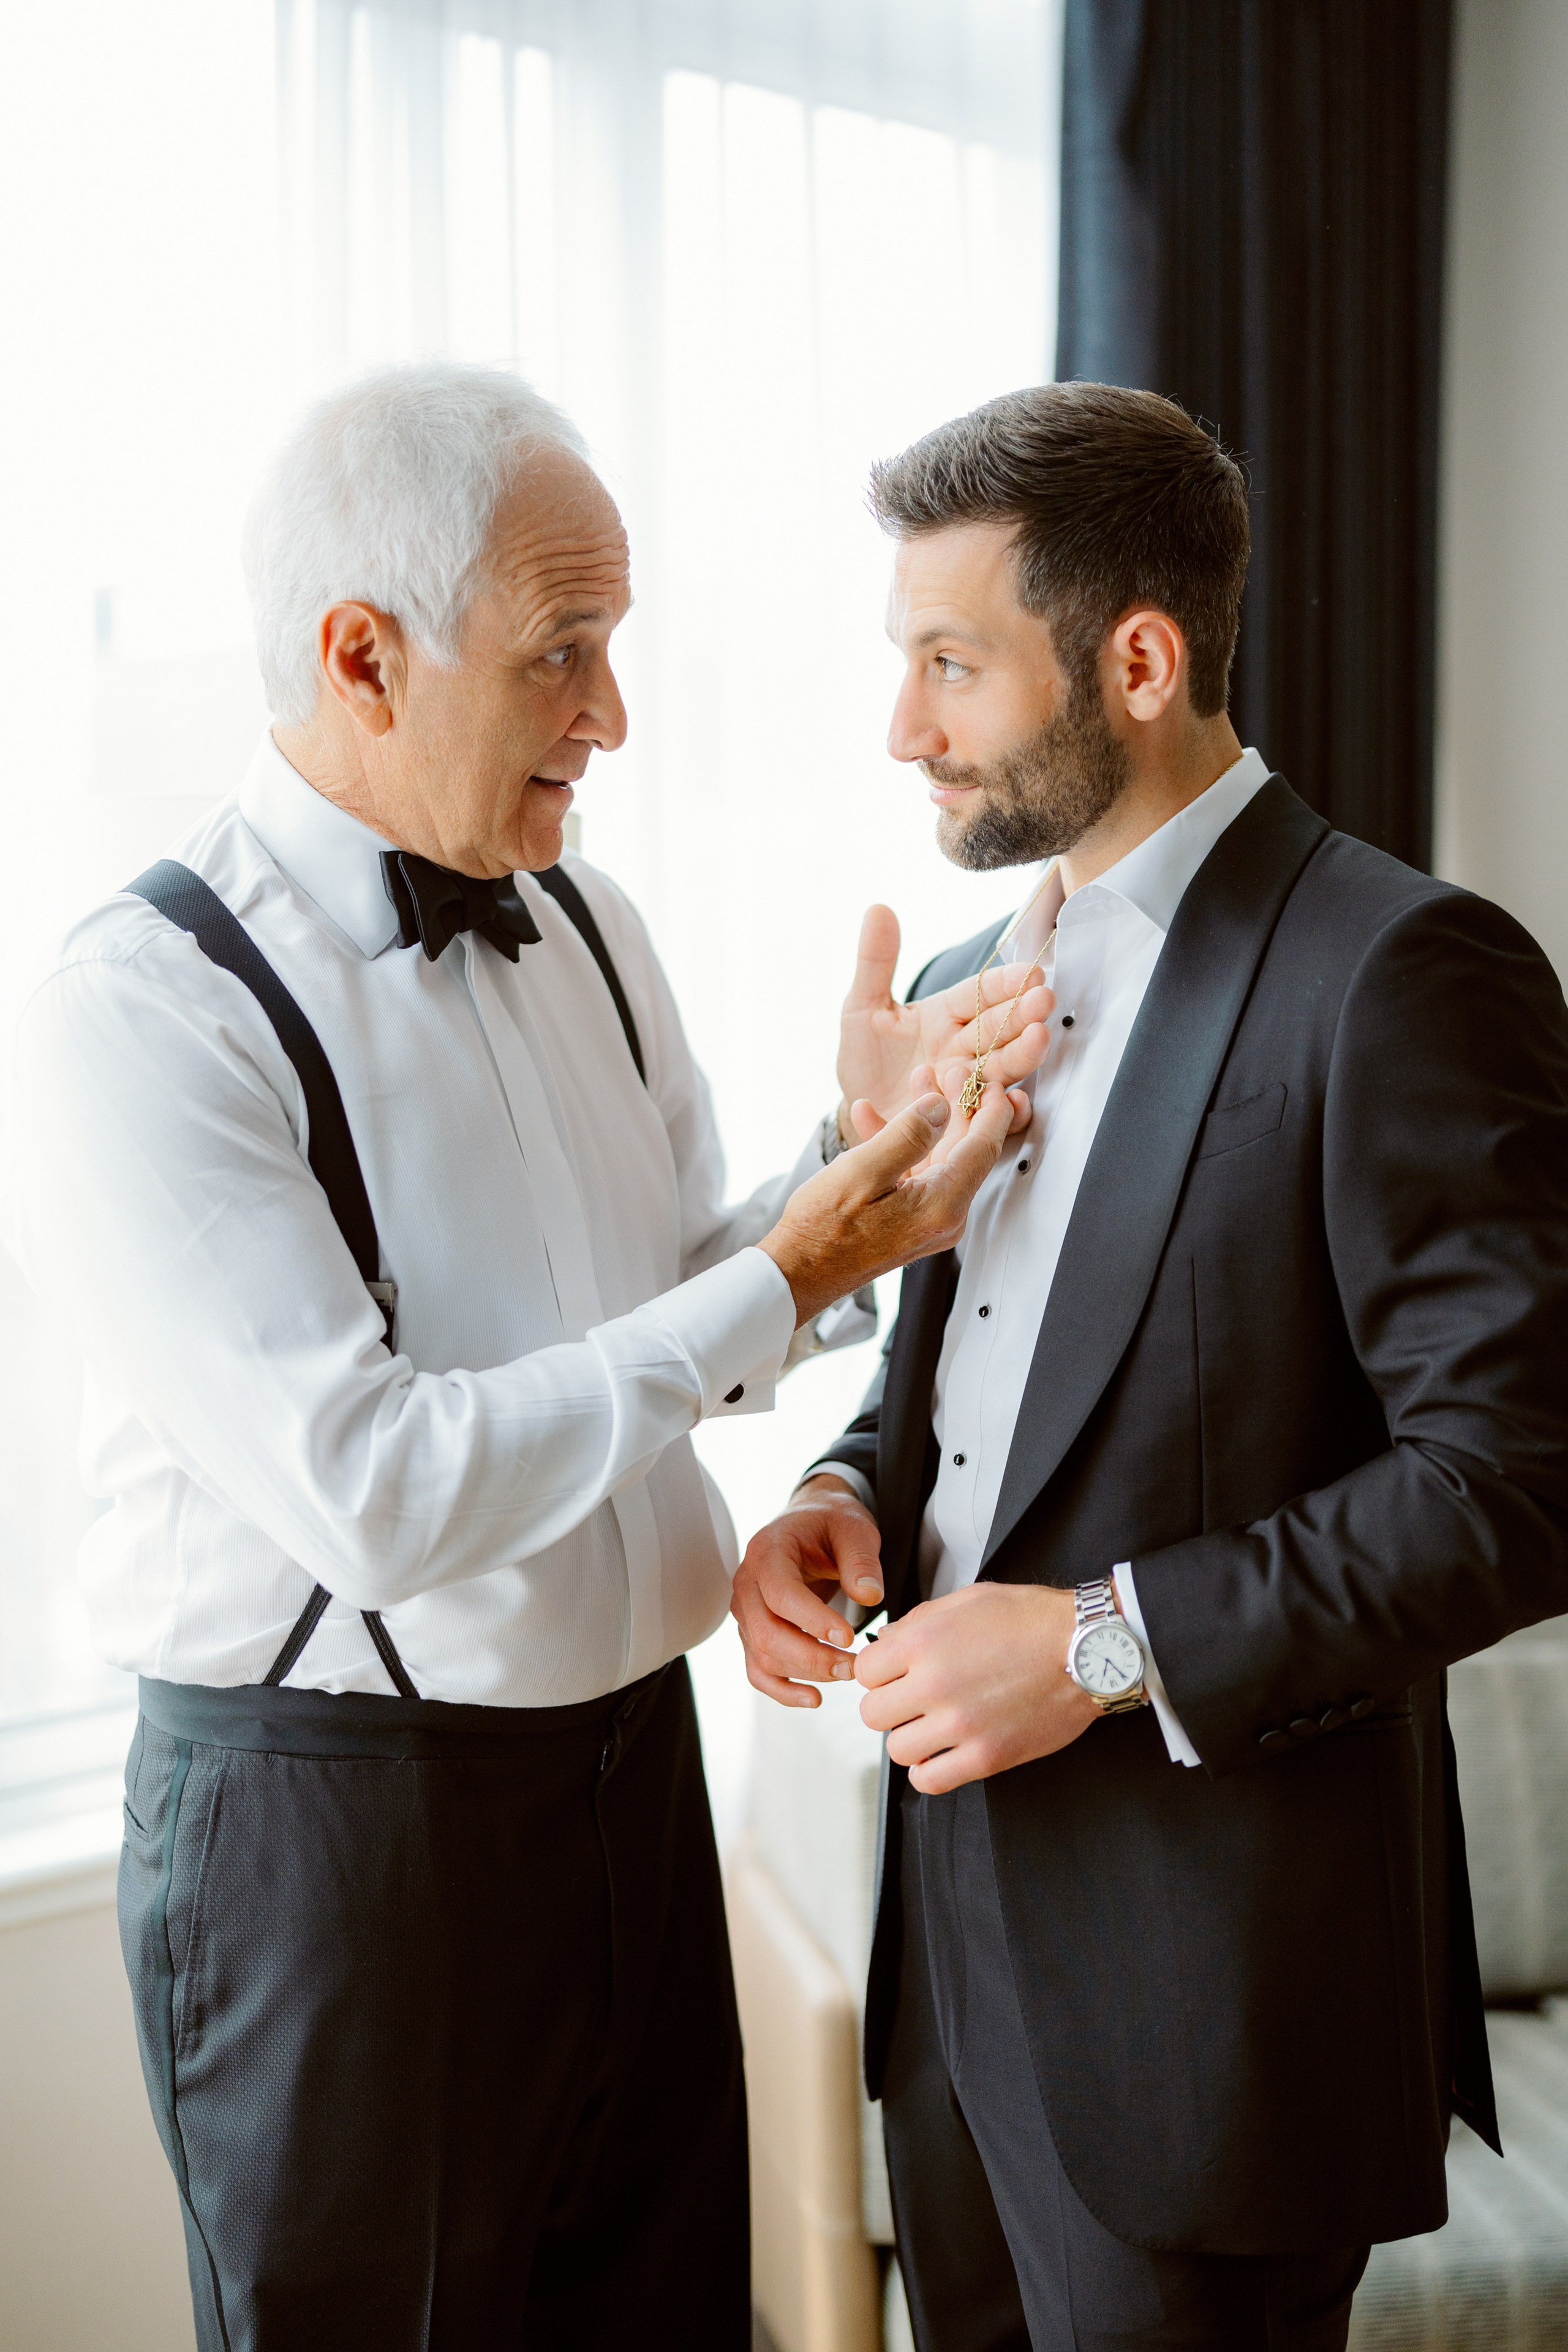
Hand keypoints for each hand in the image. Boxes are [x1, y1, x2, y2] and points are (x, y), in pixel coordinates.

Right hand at [730, 1476, 882, 1707]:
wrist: (810, 1525)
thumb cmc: (830, 1525)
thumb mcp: (854, 1528)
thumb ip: (861, 1560)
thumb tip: (870, 1596)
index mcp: (766, 1552)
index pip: (780, 1594)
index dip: (812, 1620)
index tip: (848, 1637)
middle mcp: (747, 1584)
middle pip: (767, 1633)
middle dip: (812, 1657)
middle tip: (854, 1666)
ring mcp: (746, 1612)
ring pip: (764, 1657)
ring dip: (806, 1674)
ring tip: (848, 1673)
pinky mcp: (753, 1633)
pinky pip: (758, 1670)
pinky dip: (782, 1691)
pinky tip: (814, 1698)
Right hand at [760, 1084, 1013, 1326]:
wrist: (798, 1272)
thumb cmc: (822, 1230)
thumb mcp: (862, 1171)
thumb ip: (907, 1135)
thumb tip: (941, 1106)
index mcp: (941, 1205)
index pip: (985, 1147)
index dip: (991, 1107)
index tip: (990, 1079)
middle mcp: (946, 1217)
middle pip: (967, 1149)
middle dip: (956, 1105)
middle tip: (944, 1072)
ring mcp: (931, 1221)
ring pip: (942, 1156)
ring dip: (927, 1120)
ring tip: (914, 1083)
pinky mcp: (914, 1220)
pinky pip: (919, 1173)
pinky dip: (902, 1145)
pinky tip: (874, 1119)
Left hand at [835, 905, 1051, 1146]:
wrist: (859, 1110)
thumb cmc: (865, 1058)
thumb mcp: (862, 1009)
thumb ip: (875, 962)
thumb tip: (878, 908)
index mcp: (945, 1014)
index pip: (979, 993)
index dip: (1004, 983)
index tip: (1030, 971)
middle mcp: (964, 1046)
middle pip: (998, 1027)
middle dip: (1022, 1013)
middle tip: (1044, 1000)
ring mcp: (968, 1083)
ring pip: (1003, 1066)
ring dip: (1023, 1053)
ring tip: (1040, 1039)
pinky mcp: (966, 1119)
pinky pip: (992, 1115)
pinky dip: (1008, 1112)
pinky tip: (1017, 1102)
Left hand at [855, 1583, 1098, 1792]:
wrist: (1088, 1648)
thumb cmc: (1033, 1620)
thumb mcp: (969, 1600)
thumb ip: (919, 1622)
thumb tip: (886, 1644)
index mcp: (924, 1641)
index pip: (864, 1671)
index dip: (880, 1673)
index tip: (895, 1675)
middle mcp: (935, 1683)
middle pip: (873, 1713)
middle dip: (889, 1706)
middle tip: (912, 1701)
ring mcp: (960, 1724)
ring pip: (897, 1749)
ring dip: (910, 1739)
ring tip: (932, 1727)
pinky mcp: (987, 1756)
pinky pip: (930, 1780)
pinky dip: (929, 1771)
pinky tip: (942, 1754)